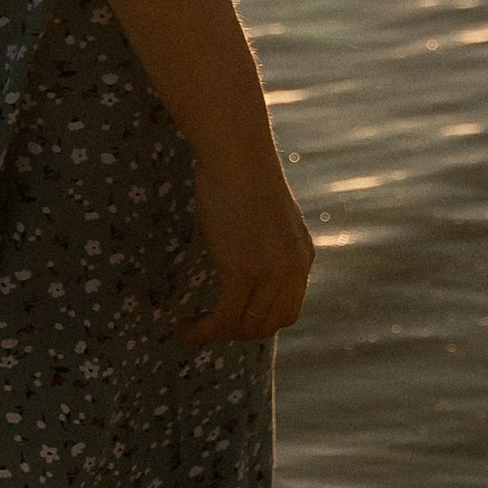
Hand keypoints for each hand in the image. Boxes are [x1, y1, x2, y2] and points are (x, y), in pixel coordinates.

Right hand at [179, 150, 313, 348]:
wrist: (237, 151)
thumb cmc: (242, 170)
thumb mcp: (265, 212)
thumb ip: (265, 239)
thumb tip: (246, 250)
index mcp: (303, 255)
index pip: (288, 311)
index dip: (259, 323)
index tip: (231, 320)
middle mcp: (294, 268)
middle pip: (268, 324)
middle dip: (237, 333)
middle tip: (207, 328)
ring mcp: (270, 271)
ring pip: (244, 326)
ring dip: (215, 336)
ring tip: (189, 332)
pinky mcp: (242, 270)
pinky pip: (224, 317)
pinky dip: (203, 331)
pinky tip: (185, 330)